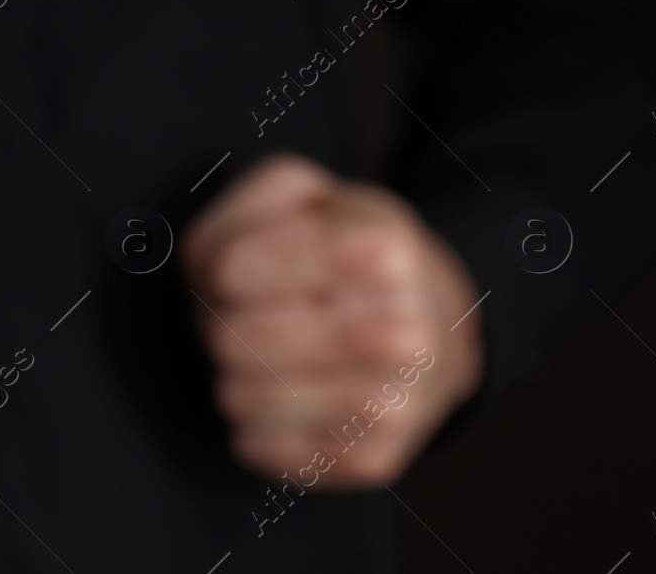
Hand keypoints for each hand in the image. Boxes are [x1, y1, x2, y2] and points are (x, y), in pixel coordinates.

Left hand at [181, 153, 483, 486]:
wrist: (437, 324)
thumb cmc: (348, 253)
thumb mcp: (303, 196)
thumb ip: (243, 209)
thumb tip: (218, 271)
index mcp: (380, 250)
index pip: (231, 268)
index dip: (222, 268)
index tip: (248, 268)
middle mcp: (399, 331)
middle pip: (230, 338)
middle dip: (222, 323)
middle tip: (254, 314)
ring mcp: (392, 402)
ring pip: (239, 397)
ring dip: (232, 374)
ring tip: (265, 354)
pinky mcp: (371, 458)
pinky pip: (258, 447)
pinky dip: (250, 424)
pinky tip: (282, 395)